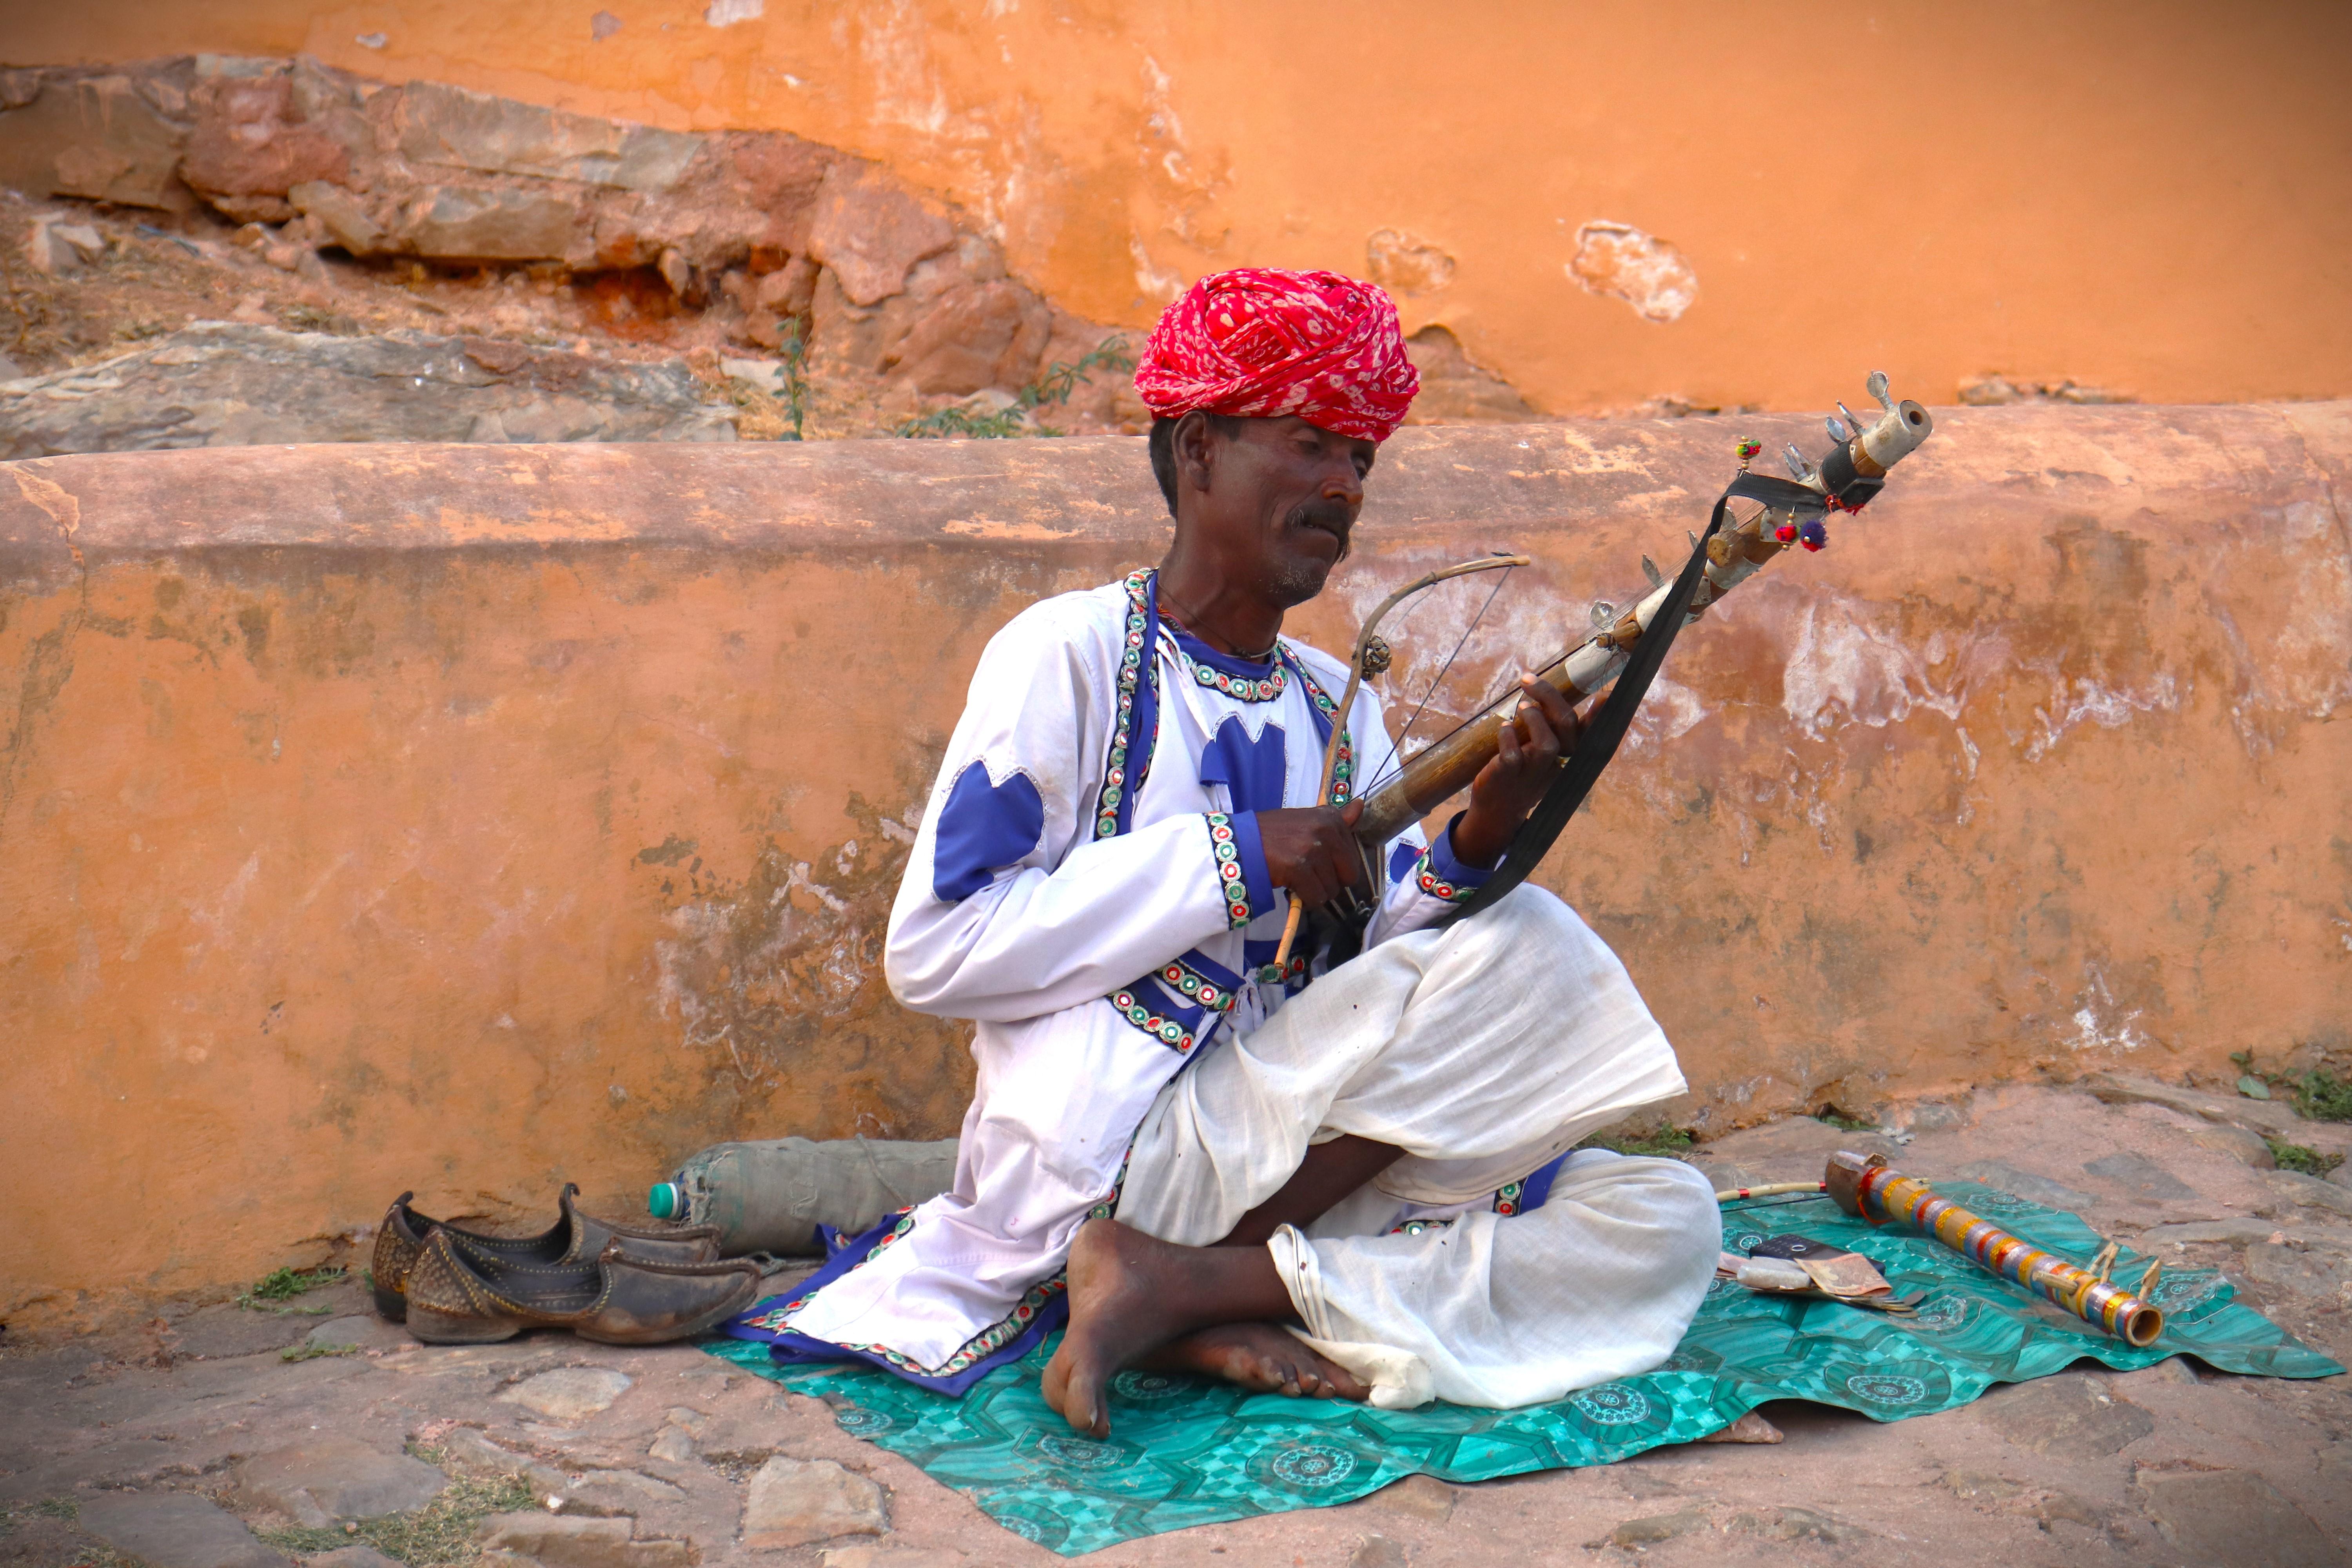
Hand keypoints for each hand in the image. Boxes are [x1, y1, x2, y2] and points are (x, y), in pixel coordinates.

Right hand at [1256, 799, 1366, 907]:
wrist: (1241, 842)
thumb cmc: (1274, 833)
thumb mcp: (1308, 820)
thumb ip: (1337, 819)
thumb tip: (1361, 806)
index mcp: (1330, 818)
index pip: (1353, 857)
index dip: (1335, 866)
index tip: (1316, 862)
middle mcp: (1325, 830)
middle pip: (1347, 875)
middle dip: (1329, 881)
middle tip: (1308, 874)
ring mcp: (1312, 848)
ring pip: (1331, 889)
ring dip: (1315, 891)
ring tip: (1297, 879)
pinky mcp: (1298, 867)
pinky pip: (1315, 897)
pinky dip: (1305, 899)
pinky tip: (1292, 888)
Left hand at [1451, 676, 1581, 867]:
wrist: (1497, 809)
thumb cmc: (1521, 770)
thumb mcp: (1541, 751)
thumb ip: (1548, 727)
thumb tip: (1545, 694)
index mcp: (1569, 755)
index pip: (1591, 734)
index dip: (1600, 715)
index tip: (1606, 695)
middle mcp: (1557, 763)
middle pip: (1566, 724)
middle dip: (1549, 695)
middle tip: (1528, 679)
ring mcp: (1534, 772)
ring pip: (1547, 743)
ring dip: (1534, 718)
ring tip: (1521, 707)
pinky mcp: (1510, 776)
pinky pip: (1512, 754)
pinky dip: (1507, 736)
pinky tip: (1503, 728)